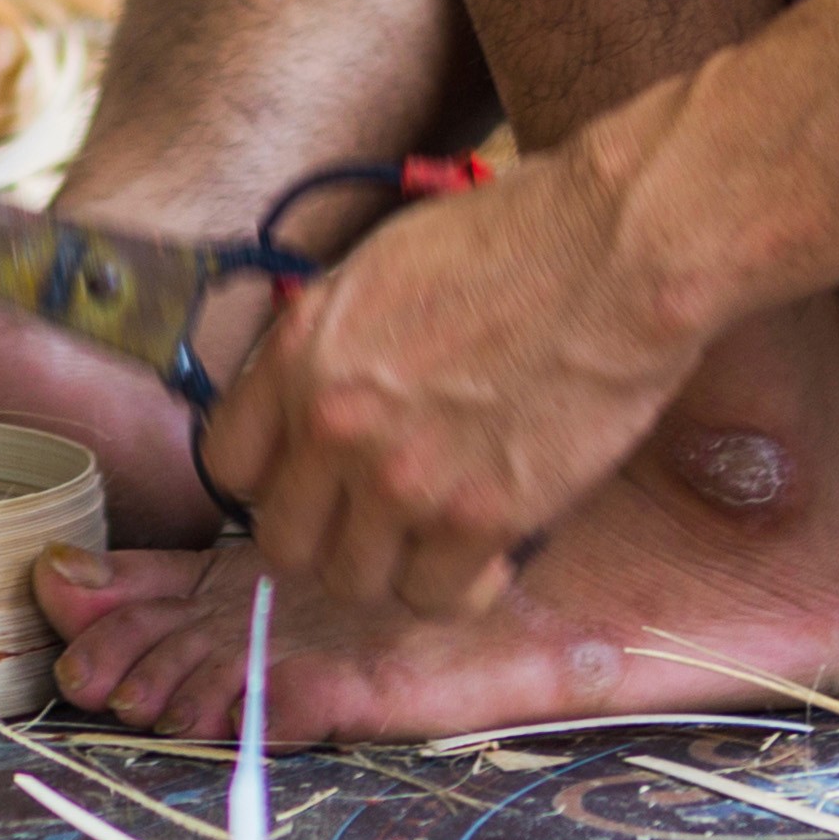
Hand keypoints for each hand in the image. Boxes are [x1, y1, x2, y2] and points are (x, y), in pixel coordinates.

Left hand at [198, 150, 702, 617]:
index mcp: (300, 351)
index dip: (271, 478)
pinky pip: (435, 598)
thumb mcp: (377, 269)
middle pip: (284, 542)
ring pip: (354, 582)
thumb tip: (310, 399)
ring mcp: (402, 478)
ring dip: (391, 565)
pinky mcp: (479, 518)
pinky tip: (484, 553)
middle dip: (325, 536)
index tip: (308, 478)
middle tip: (373, 518)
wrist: (611, 254)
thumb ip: (328, 346)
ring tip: (433, 535)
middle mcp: (334, 422)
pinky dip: (458, 585)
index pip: (227, 464)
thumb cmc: (508, 241)